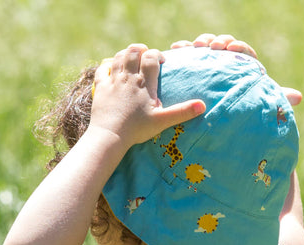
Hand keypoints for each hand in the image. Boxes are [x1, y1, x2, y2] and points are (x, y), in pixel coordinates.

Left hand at [90, 44, 205, 147]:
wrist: (110, 135)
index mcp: (144, 83)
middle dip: (140, 49)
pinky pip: (102, 70)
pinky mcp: (101, 88)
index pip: (150, 58)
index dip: (156, 55)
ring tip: (130, 59)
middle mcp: (128, 77)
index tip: (160, 61)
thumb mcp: (162, 121)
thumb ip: (182, 112)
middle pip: (133, 52)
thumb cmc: (137, 129)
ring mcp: (113, 81)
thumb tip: (203, 106)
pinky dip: (106, 66)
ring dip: (125, 54)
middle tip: (144, 55)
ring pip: (118, 57)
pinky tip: (109, 68)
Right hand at [170, 33, 302, 105]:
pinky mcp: (194, 71)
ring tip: (194, 47)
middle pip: (224, 45)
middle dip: (217, 41)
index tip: (230, 51)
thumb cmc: (243, 116)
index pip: (244, 53)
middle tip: (211, 48)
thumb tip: (299, 97)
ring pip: (206, 47)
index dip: (239, 49)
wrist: (222, 128)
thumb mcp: (258, 107)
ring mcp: (210, 67)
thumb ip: (276, 99)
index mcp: (245, 70)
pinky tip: (176, 49)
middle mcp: (228, 65)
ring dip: (201, 42)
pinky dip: (182, 50)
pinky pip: (188, 56)